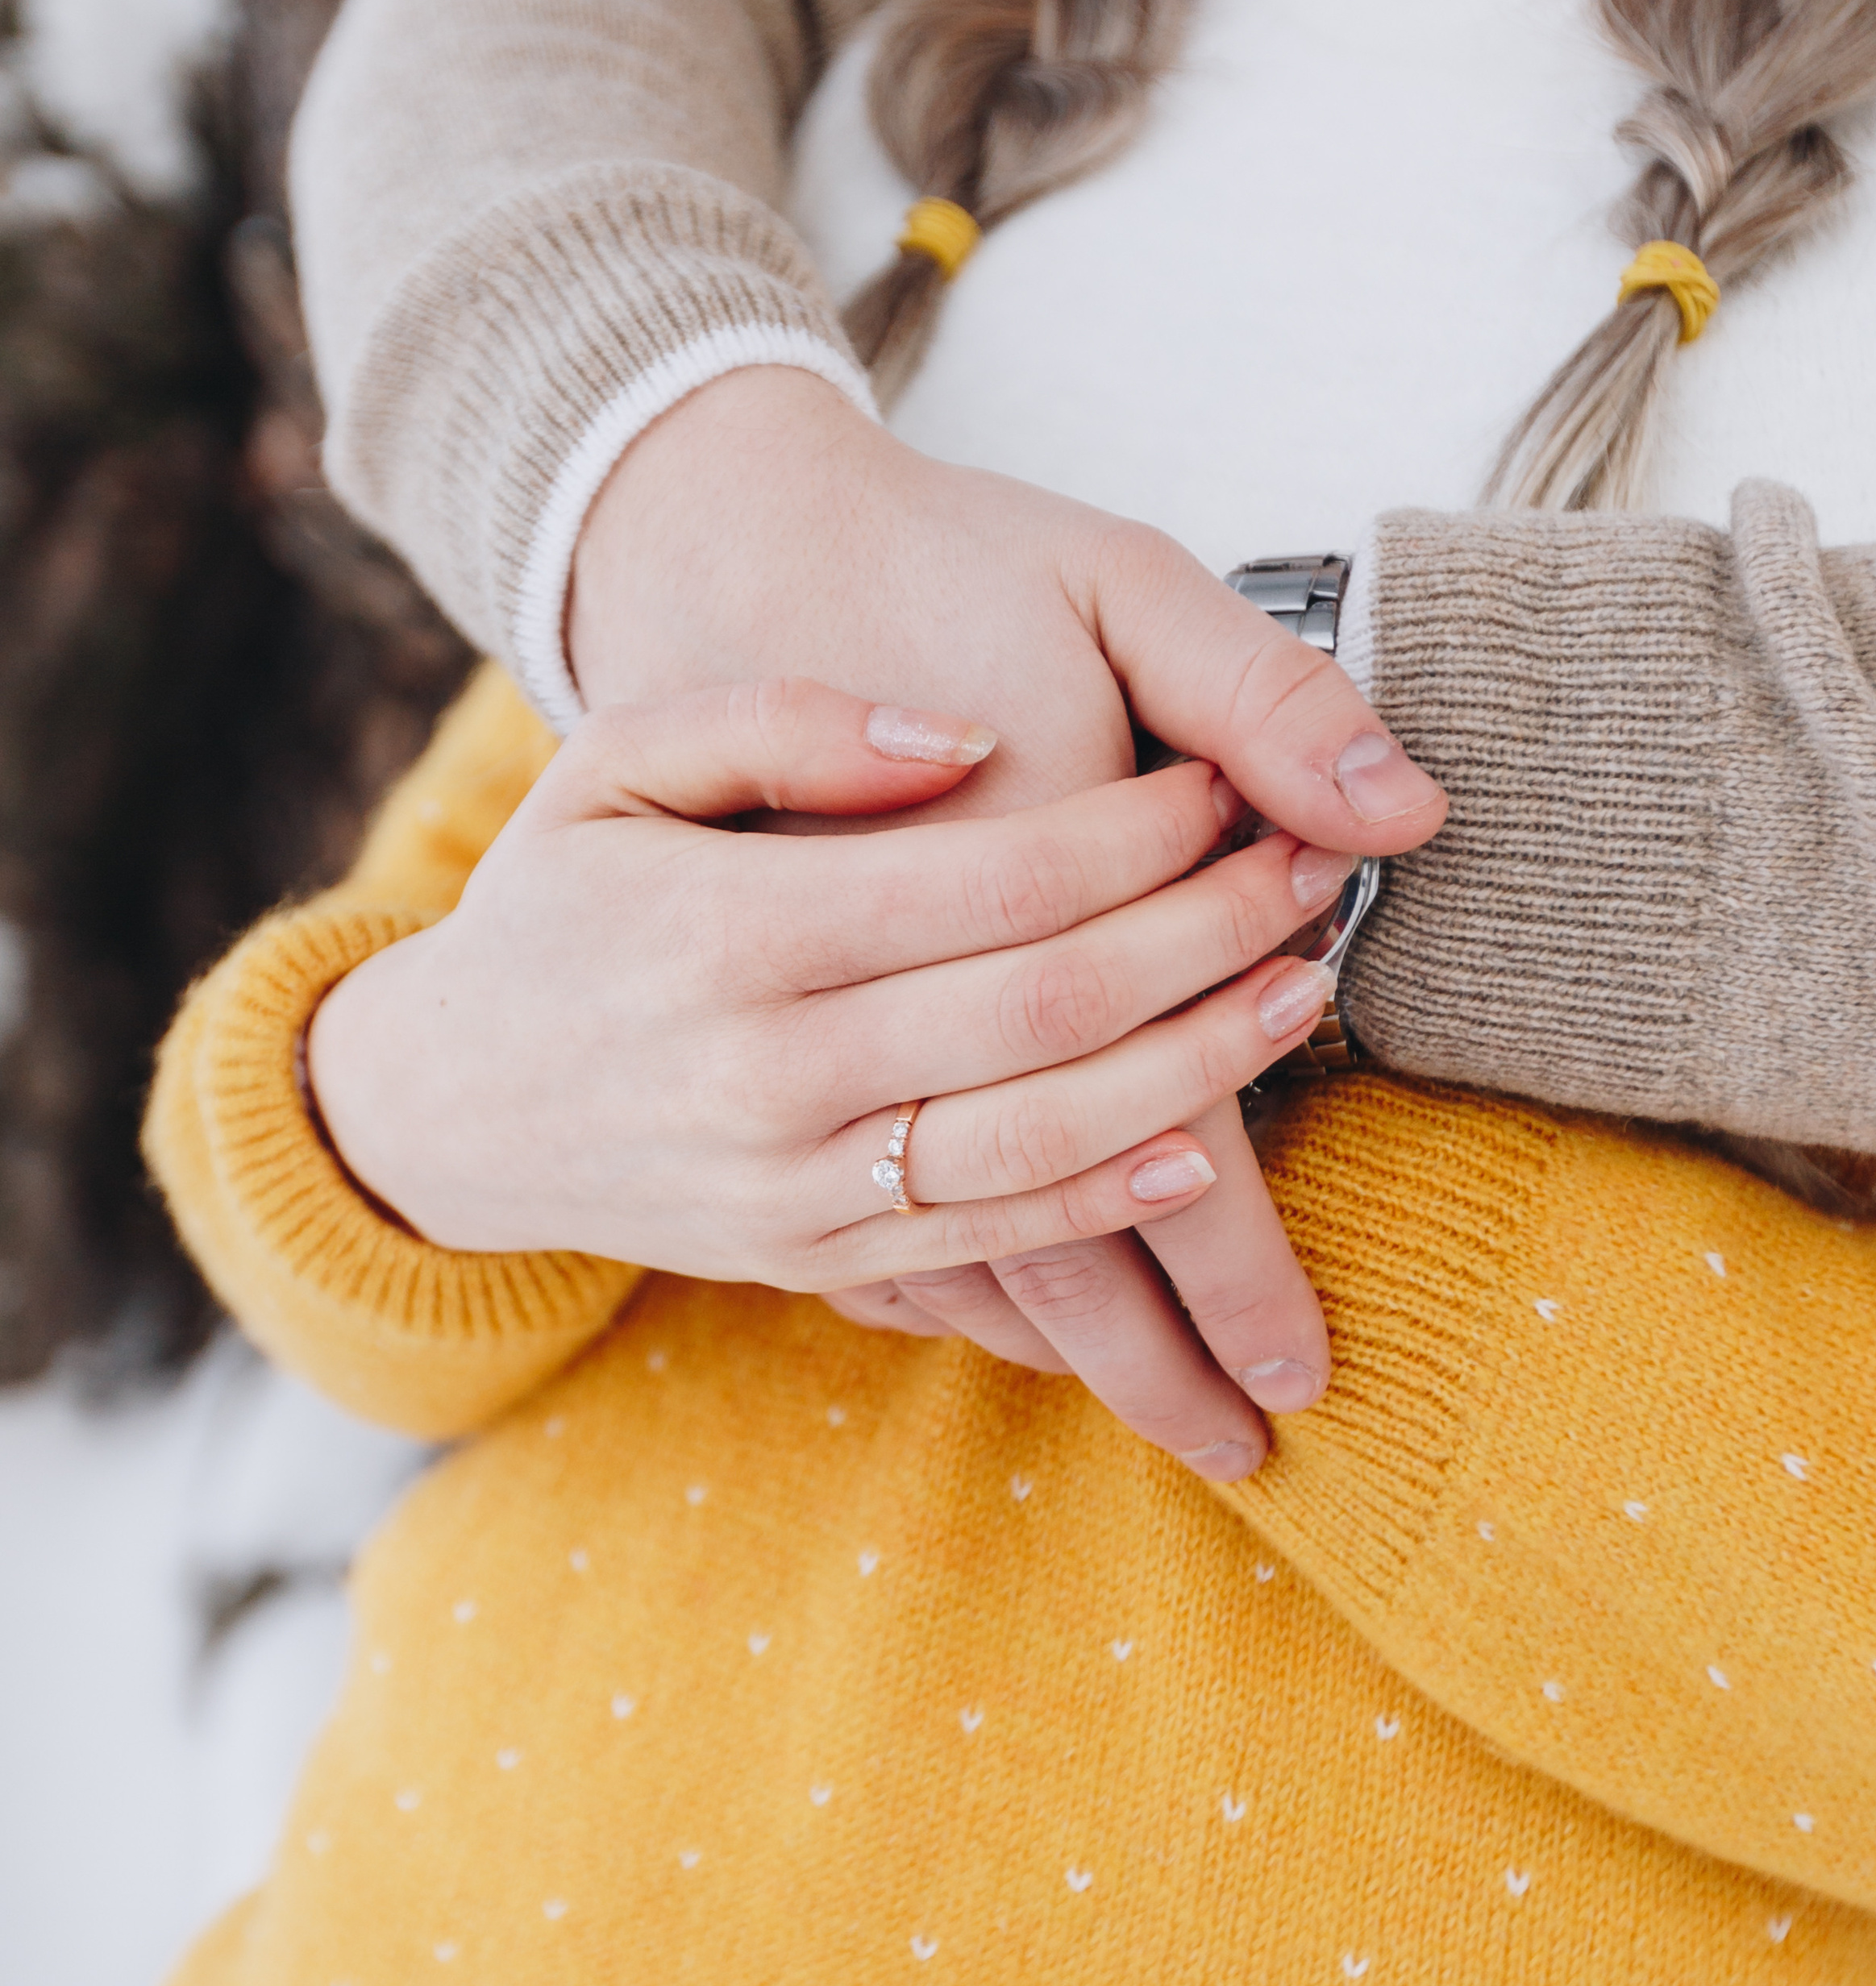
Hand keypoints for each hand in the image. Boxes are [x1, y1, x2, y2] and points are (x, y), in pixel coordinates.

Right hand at [305, 680, 1363, 1476]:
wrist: (449, 1098)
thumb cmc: (561, 899)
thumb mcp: (620, 757)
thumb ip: (785, 724)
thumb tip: (962, 740)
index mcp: (735, 928)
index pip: (999, 880)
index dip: (1141, 835)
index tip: (1229, 787)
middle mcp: (769, 1071)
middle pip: (1050, 1009)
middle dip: (1206, 937)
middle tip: (1316, 874)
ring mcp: (790, 1185)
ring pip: (1044, 1139)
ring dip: (1198, 1069)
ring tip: (1300, 990)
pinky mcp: (809, 1261)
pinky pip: (989, 1243)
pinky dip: (1105, 1200)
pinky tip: (1202, 1146)